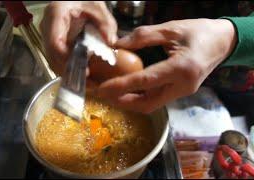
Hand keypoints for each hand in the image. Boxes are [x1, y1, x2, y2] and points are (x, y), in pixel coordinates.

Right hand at [40, 1, 116, 75]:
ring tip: (87, 80)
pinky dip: (68, 67)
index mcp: (55, 14)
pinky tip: (82, 72)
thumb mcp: (97, 7)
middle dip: (69, 71)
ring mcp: (47, 35)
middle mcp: (47, 26)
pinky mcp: (52, 41)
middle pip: (52, 56)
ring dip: (69, 72)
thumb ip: (106, 24)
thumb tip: (111, 42)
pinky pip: (57, 58)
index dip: (67, 59)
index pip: (55, 43)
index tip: (84, 69)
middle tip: (88, 81)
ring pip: (53, 60)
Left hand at [98, 19, 236, 113]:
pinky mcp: (182, 92)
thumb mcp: (171, 28)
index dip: (121, 86)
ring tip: (111, 93)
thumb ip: (143, 36)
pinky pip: (157, 99)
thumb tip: (117, 44)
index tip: (102, 88)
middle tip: (103, 94)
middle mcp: (183, 86)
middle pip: (148, 103)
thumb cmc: (198, 31)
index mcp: (181, 68)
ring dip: (130, 102)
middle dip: (122, 102)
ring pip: (152, 105)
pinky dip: (140, 97)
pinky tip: (128, 90)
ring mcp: (183, 92)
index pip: (145, 81)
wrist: (223, 41)